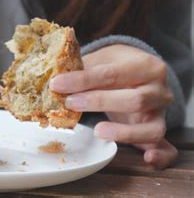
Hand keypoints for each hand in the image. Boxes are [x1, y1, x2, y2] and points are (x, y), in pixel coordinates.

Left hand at [50, 44, 176, 168]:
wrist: (137, 69)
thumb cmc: (114, 65)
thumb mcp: (101, 60)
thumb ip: (82, 69)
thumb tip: (53, 81)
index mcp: (146, 65)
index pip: (112, 74)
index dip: (83, 80)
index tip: (58, 84)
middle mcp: (159, 89)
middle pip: (134, 100)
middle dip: (99, 102)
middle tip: (71, 103)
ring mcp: (161, 112)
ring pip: (150, 127)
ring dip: (123, 132)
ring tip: (98, 131)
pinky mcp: (158, 130)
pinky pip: (165, 147)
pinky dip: (160, 156)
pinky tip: (147, 159)